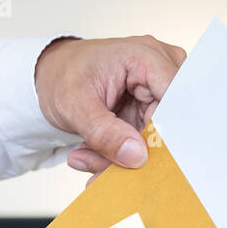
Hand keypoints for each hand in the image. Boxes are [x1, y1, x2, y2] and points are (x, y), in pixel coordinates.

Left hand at [34, 35, 185, 175]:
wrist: (51, 75)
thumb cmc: (62, 77)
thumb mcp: (75, 106)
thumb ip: (105, 133)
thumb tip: (137, 157)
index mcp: (146, 57)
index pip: (175, 100)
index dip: (166, 134)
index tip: (144, 162)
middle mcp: (159, 69)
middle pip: (167, 123)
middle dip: (135, 153)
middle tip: (98, 171)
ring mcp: (156, 90)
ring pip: (155, 137)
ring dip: (122, 156)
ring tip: (86, 158)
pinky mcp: (149, 109)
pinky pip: (143, 140)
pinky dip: (119, 153)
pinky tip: (92, 155)